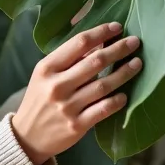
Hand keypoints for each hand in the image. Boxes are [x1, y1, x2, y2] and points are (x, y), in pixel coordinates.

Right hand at [10, 22, 142, 164]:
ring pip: (103, 85)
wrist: (27, 137)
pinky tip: (125, 95)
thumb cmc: (40, 99)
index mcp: (47, 68)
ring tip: (137, 63)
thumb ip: (68, 59)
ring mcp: (67, 107)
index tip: (117, 27)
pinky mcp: (76, 126)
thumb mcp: (45, 75)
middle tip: (134, 41)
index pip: (79, 43)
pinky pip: (103, 109)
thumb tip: (99, 41)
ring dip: (124, 72)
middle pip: (95, 61)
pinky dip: (117, 101)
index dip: (101, 32)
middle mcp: (57, 86)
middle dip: (118, 49)